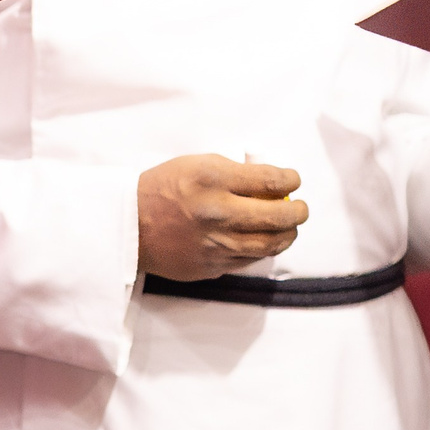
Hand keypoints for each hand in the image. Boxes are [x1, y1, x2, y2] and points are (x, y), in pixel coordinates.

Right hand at [137, 155, 308, 281]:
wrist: (129, 225)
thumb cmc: (163, 188)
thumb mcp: (198, 163)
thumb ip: (235, 171)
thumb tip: (271, 180)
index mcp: (213, 179)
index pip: (270, 180)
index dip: (290, 179)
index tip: (293, 179)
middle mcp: (217, 213)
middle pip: (279, 216)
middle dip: (299, 211)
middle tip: (300, 208)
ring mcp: (216, 244)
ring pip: (271, 244)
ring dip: (287, 234)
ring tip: (288, 227)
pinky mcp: (212, 266)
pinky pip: (250, 260)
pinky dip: (262, 248)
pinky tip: (262, 239)